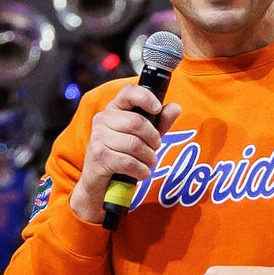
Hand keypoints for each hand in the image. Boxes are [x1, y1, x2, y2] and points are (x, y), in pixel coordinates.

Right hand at [70, 84, 181, 223]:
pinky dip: (141, 170)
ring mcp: (98, 138)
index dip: (145, 97)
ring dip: (148, 157)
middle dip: (153, 138)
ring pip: (134, 144)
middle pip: (136, 122)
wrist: (99, 182)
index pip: (128, 92)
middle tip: (155, 148)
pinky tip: (142, 172)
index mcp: (114, 109)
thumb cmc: (122, 154)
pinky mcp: (99, 156)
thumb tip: (175, 107)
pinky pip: (128, 162)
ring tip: (149, 162)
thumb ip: (159, 122)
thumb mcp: (144, 137)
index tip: (157, 108)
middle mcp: (102, 119)